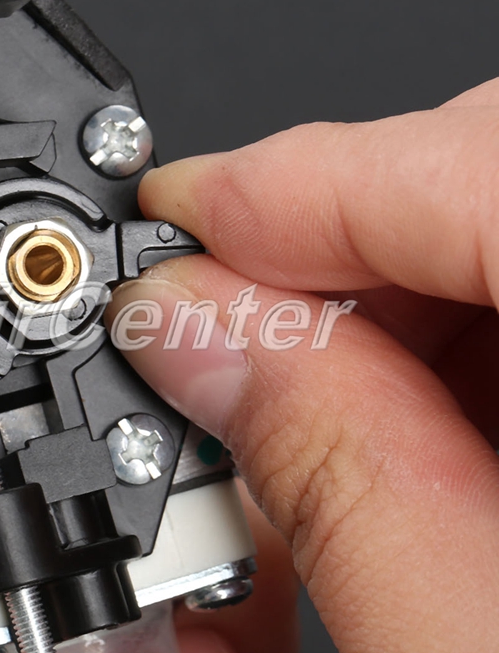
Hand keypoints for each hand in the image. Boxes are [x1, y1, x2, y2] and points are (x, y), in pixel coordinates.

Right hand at [109, 78, 498, 652]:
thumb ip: (335, 480)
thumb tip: (201, 335)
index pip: (495, 172)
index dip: (305, 185)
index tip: (185, 225)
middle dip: (338, 247)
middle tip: (222, 340)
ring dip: (393, 313)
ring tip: (308, 417)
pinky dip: (470, 356)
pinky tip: (419, 440)